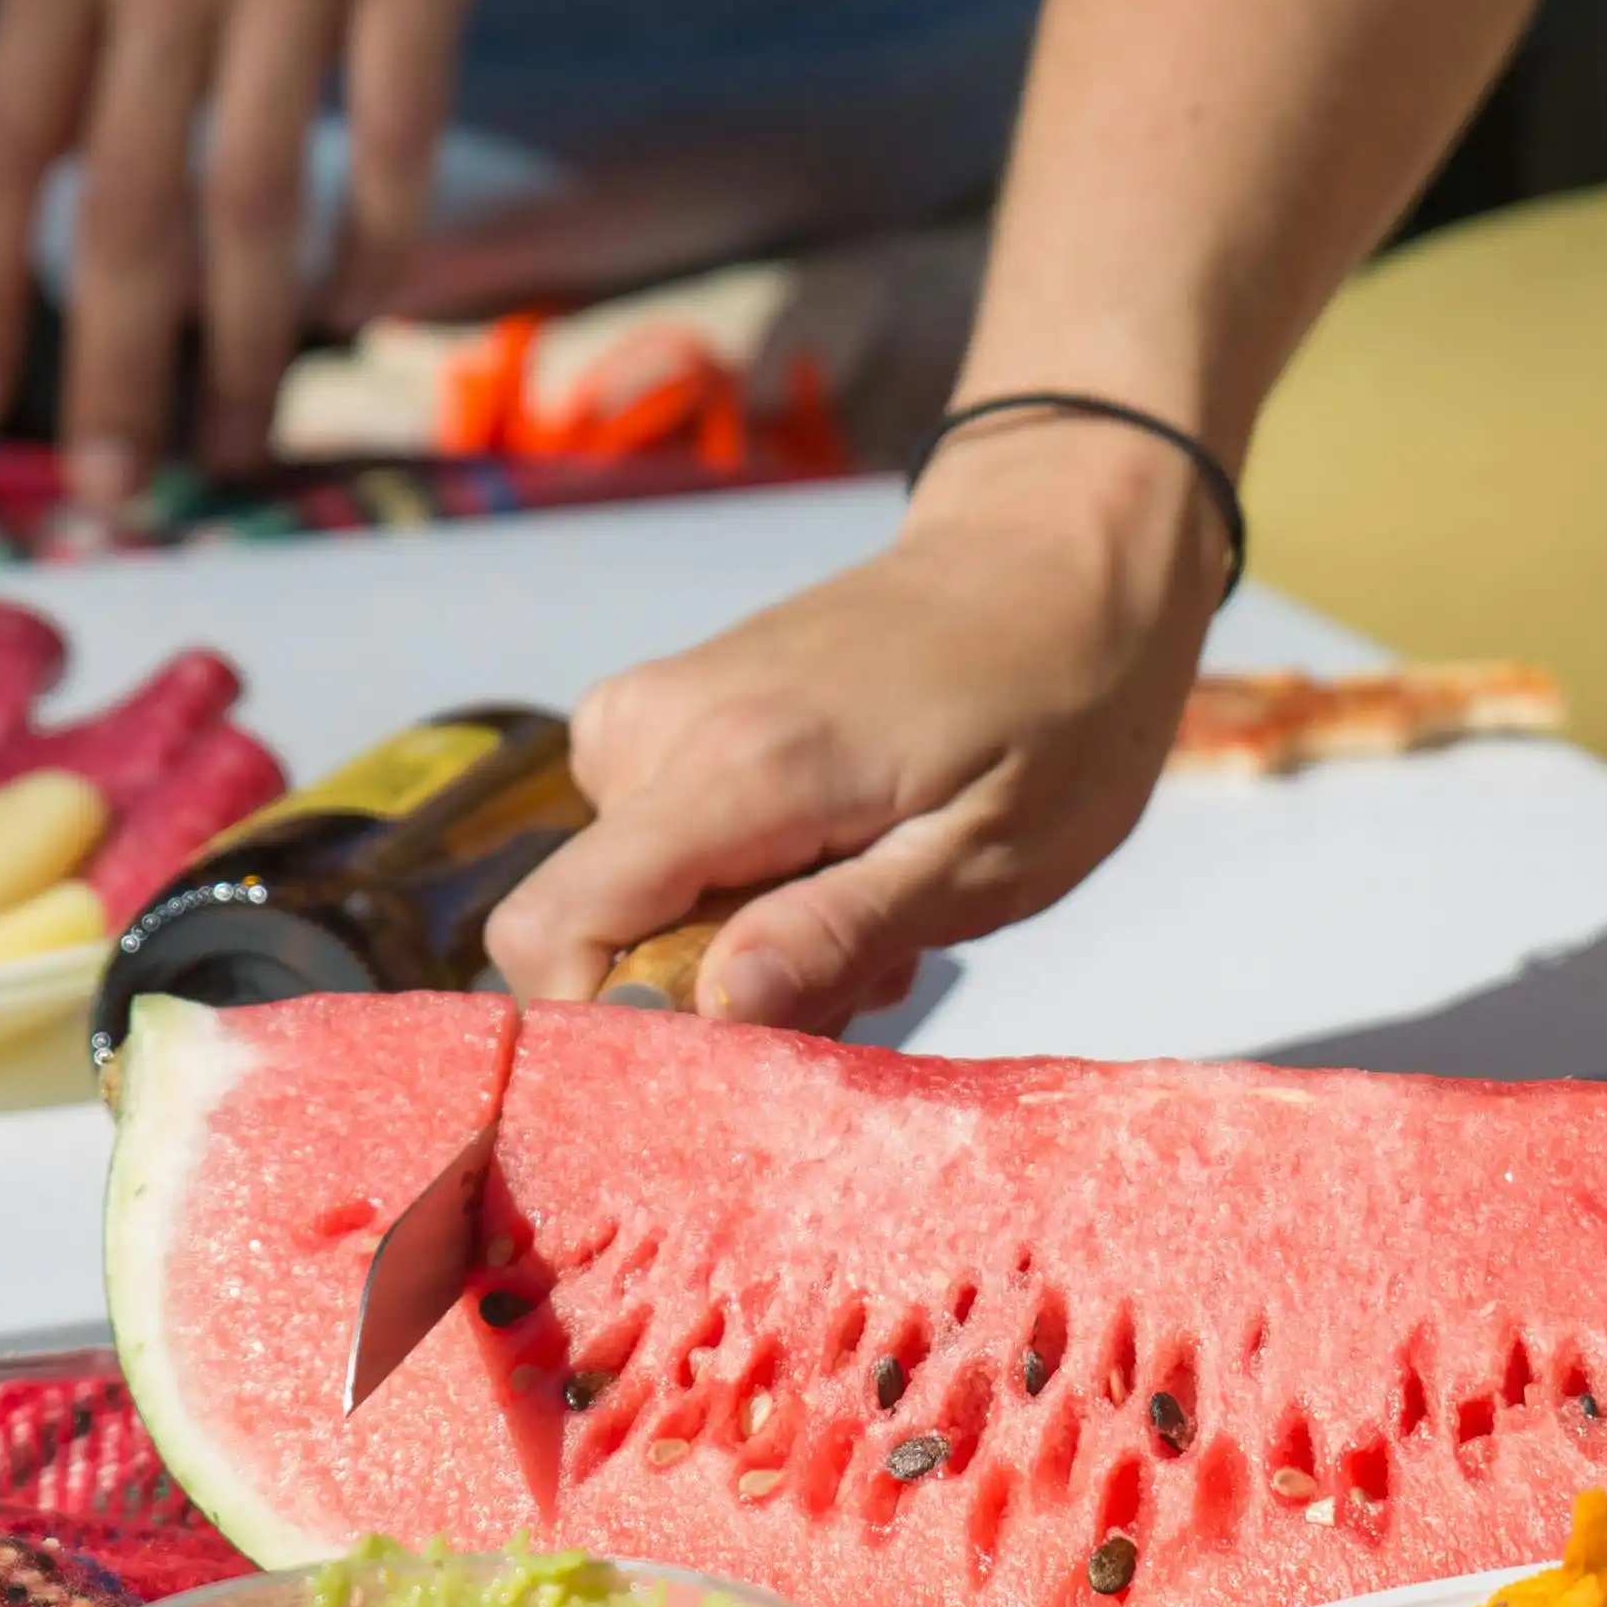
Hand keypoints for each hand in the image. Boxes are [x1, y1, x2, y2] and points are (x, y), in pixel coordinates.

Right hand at [488, 420, 1220, 1024]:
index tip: (733, 1051)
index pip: (551, 928)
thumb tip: (711, 1011)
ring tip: (870, 893)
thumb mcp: (986, 856)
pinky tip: (839, 855)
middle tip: (860, 961)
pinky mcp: (662, 713)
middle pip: (590, 931)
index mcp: (733, 765)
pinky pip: (653, 848)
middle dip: (708, 989)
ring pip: (626, 901)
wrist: (1055, 555)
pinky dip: (737, 885)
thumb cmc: (1055, 708)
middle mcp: (656, 726)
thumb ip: (839, 934)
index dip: (611, 1027)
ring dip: (740, 939)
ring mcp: (650, 711)